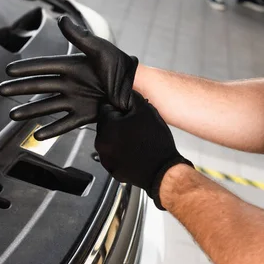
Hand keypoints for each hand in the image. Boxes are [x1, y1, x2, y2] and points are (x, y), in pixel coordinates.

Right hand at [0, 16, 137, 140]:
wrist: (137, 89)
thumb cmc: (121, 66)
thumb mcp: (100, 49)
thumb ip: (80, 37)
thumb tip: (63, 20)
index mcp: (73, 66)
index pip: (44, 66)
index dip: (27, 67)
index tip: (10, 69)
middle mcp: (72, 83)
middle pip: (40, 86)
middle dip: (20, 88)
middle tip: (3, 90)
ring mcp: (77, 100)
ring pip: (47, 106)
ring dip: (30, 110)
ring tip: (13, 115)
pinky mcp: (85, 115)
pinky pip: (64, 123)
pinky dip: (51, 129)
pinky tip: (37, 133)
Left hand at [95, 92, 193, 208]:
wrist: (163, 171)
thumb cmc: (155, 143)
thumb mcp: (146, 110)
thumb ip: (131, 97)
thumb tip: (124, 92)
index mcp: (107, 127)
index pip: (105, 108)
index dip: (119, 108)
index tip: (129, 113)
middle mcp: (101, 144)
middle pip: (106, 124)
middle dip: (119, 123)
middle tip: (136, 126)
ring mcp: (106, 159)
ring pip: (110, 140)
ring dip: (120, 137)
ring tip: (138, 140)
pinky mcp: (112, 169)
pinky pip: (114, 155)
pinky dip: (122, 152)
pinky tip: (136, 151)